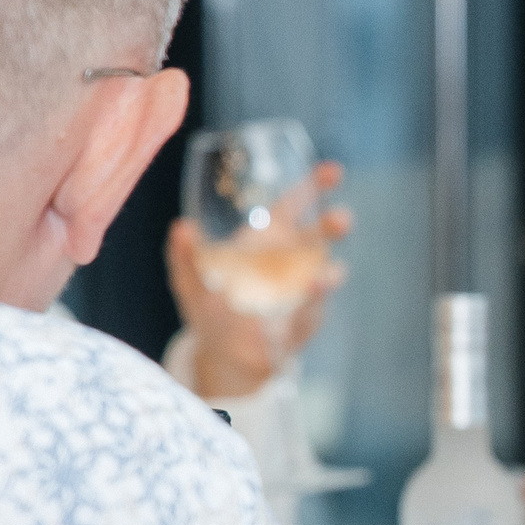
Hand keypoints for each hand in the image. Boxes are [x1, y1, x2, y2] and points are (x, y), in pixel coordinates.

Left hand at [167, 159, 351, 400]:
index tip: (333, 171)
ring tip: (329, 274)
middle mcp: (290, 258)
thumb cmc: (208, 309)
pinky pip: (313, 303)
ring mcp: (301, 288)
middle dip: (333, 224)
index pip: (294, 205)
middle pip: (319, 234)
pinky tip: (315, 287)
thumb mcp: (188, 279)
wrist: (227, 353)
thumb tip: (182, 227)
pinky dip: (316, 295)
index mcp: (266, 239)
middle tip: (343, 218)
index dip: (313, 186)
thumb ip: (182, 254)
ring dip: (330, 268)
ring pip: (324, 270)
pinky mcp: (305, 316)